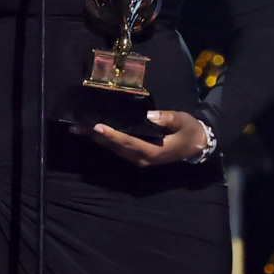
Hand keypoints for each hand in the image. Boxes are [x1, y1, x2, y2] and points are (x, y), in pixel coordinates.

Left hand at [72, 110, 208, 166]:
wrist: (197, 144)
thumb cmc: (189, 131)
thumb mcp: (182, 121)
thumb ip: (166, 118)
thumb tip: (148, 115)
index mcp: (153, 152)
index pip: (129, 142)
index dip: (113, 135)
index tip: (98, 127)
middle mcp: (142, 158)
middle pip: (116, 147)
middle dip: (96, 136)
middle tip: (76, 127)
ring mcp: (139, 158)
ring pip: (114, 149)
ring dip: (96, 139)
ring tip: (78, 129)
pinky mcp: (137, 155)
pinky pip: (118, 148)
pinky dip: (105, 140)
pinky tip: (93, 132)